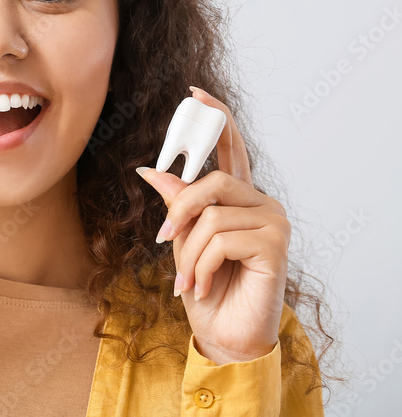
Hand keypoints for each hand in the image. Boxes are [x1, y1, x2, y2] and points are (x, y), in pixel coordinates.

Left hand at [137, 86, 290, 364]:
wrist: (224, 334)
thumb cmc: (206, 286)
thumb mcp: (182, 240)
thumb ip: (176, 203)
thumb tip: (151, 168)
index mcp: (238, 197)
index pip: (230, 148)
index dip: (216, 119)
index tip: (195, 94)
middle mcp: (261, 202)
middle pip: (213, 181)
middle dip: (180, 209)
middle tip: (162, 237)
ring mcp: (273, 221)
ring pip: (212, 214)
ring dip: (188, 251)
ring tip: (186, 278)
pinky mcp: (275, 245)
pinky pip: (221, 239)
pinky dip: (199, 265)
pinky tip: (201, 286)